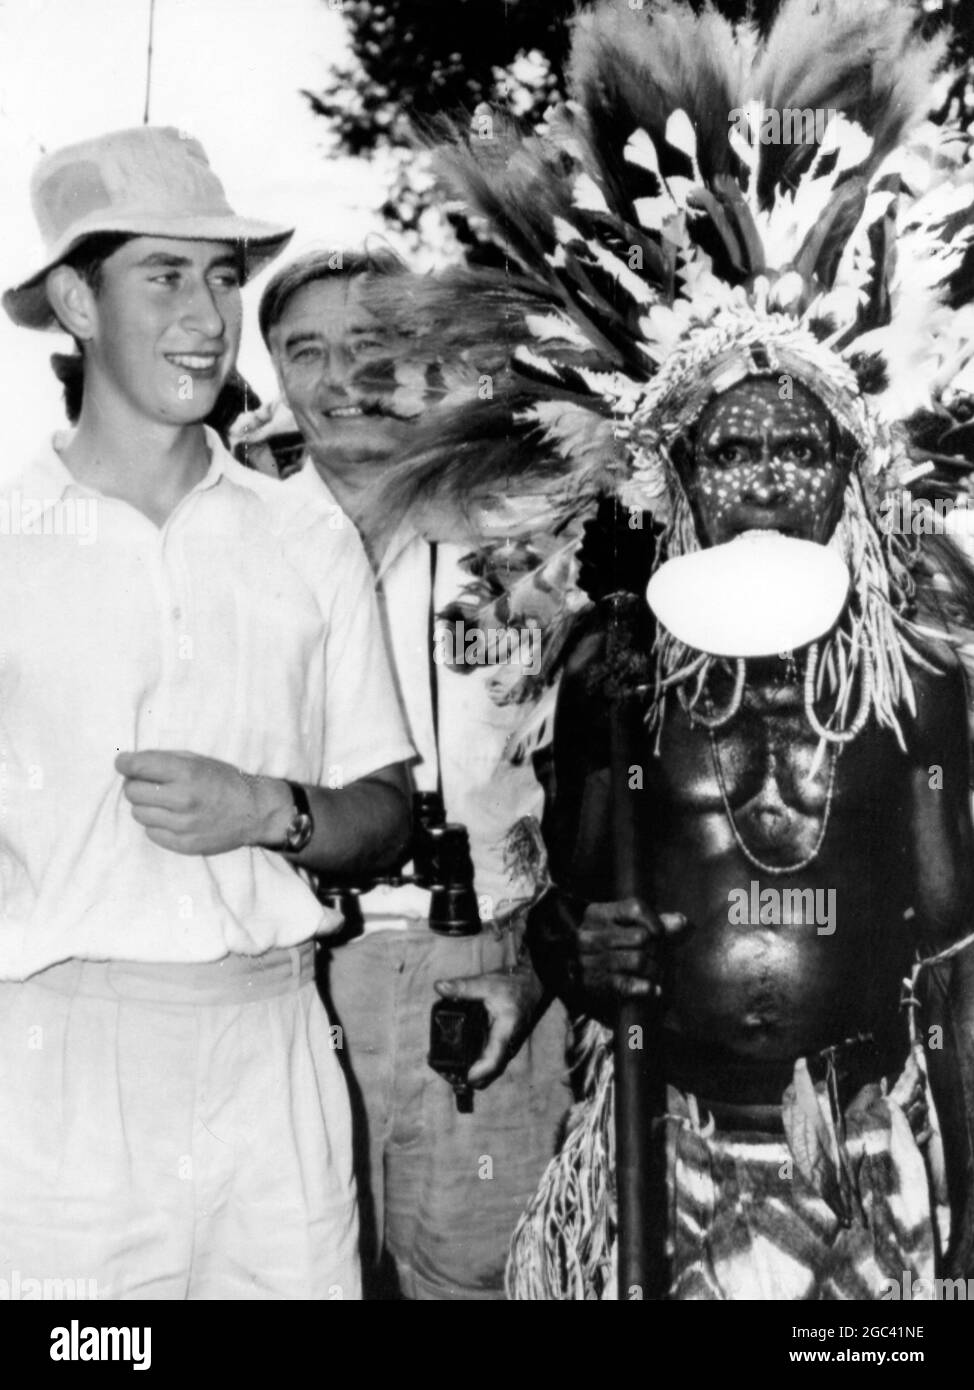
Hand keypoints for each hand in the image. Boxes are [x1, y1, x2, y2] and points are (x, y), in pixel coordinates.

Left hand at [116, 750, 290, 855]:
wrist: (255, 811)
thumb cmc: (226, 781)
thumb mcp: (199, 761)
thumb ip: (166, 761)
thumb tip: (130, 765)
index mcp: (187, 773)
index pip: (138, 767)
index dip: (125, 763)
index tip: (123, 763)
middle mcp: (183, 799)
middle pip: (133, 792)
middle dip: (135, 785)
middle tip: (147, 783)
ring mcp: (183, 825)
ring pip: (139, 814)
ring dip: (146, 806)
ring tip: (163, 802)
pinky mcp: (185, 845)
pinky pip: (152, 833)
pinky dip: (157, 824)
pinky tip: (172, 818)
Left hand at [434, 963, 545, 1088]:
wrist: (531, 986)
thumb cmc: (512, 986)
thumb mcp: (487, 984)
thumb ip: (464, 987)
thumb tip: (440, 987)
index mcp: (505, 1032)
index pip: (494, 1061)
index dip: (479, 1072)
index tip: (465, 1077)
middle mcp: (507, 1045)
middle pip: (490, 1072)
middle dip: (471, 1078)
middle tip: (448, 1075)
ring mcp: (506, 1046)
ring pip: (491, 1069)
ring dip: (474, 1073)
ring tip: (449, 1071)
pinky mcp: (502, 1044)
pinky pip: (490, 1060)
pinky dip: (477, 1064)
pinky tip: (460, 1059)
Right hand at [573, 897, 687, 1007]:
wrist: (573, 967)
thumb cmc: (608, 941)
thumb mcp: (623, 926)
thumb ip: (654, 922)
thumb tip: (681, 922)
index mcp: (597, 913)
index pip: (635, 908)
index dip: (655, 921)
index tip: (660, 934)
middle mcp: (590, 934)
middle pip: (640, 936)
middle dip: (657, 947)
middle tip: (661, 955)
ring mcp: (589, 959)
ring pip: (638, 960)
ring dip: (655, 968)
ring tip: (658, 971)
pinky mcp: (594, 982)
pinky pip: (626, 984)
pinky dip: (645, 987)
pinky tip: (654, 989)